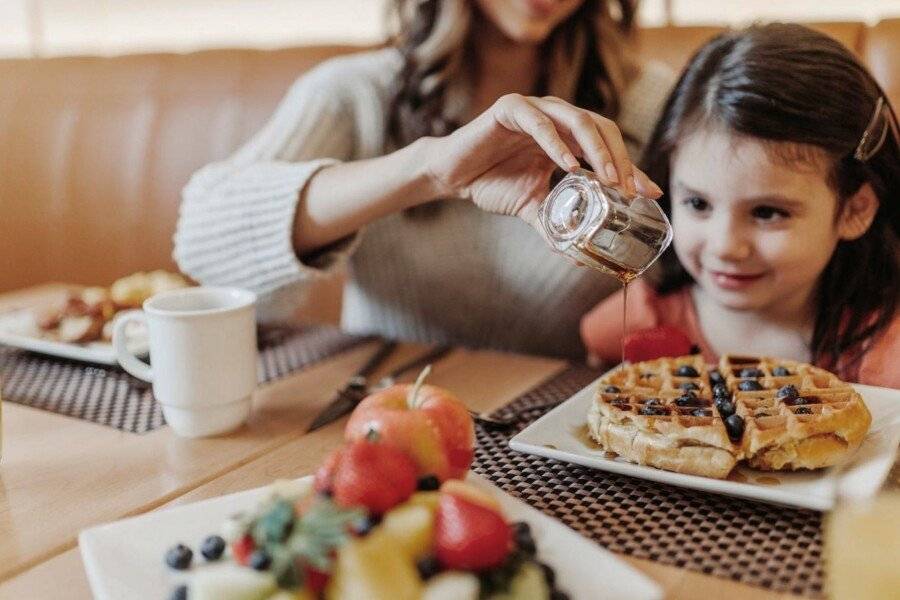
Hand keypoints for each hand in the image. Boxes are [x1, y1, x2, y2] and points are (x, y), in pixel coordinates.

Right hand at [423, 93, 662, 228]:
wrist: (452, 175)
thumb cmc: (492, 184)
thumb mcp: (533, 208)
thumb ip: (557, 225)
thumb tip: (579, 258)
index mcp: (566, 137)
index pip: (608, 145)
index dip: (631, 167)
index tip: (648, 193)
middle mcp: (555, 117)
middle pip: (601, 128)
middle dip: (620, 158)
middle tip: (629, 189)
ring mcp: (534, 109)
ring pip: (577, 120)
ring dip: (597, 149)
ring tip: (609, 178)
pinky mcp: (510, 109)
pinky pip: (539, 123)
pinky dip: (556, 143)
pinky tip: (569, 166)